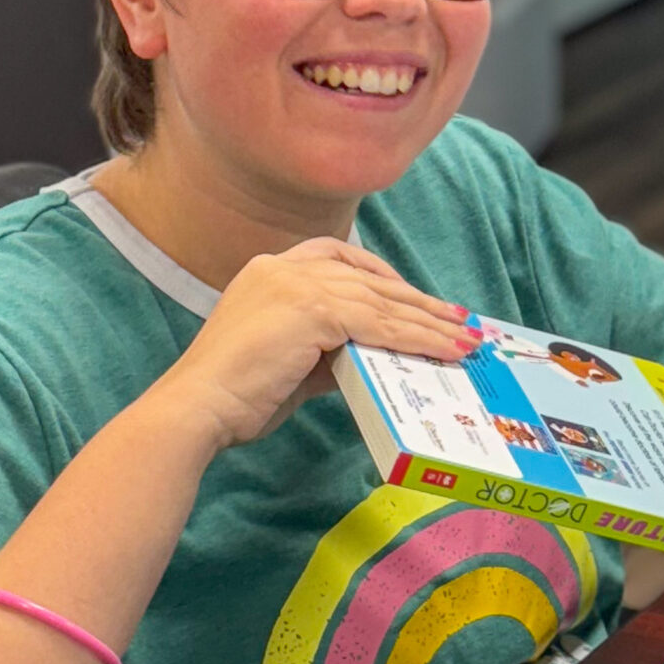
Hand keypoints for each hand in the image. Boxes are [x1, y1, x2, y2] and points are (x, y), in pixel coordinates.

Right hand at [158, 238, 475, 450]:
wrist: (199, 407)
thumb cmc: (233, 398)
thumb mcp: (286, 364)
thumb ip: (325, 352)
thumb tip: (366, 358)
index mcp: (269, 271)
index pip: (337, 256)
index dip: (381, 275)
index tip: (412, 295)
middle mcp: (284, 267)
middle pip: (369, 278)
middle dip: (418, 301)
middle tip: (457, 319)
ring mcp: (298, 283)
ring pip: (381, 300)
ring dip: (429, 322)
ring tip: (464, 339)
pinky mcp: (314, 308)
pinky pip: (380, 321)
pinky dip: (417, 337)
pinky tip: (443, 350)